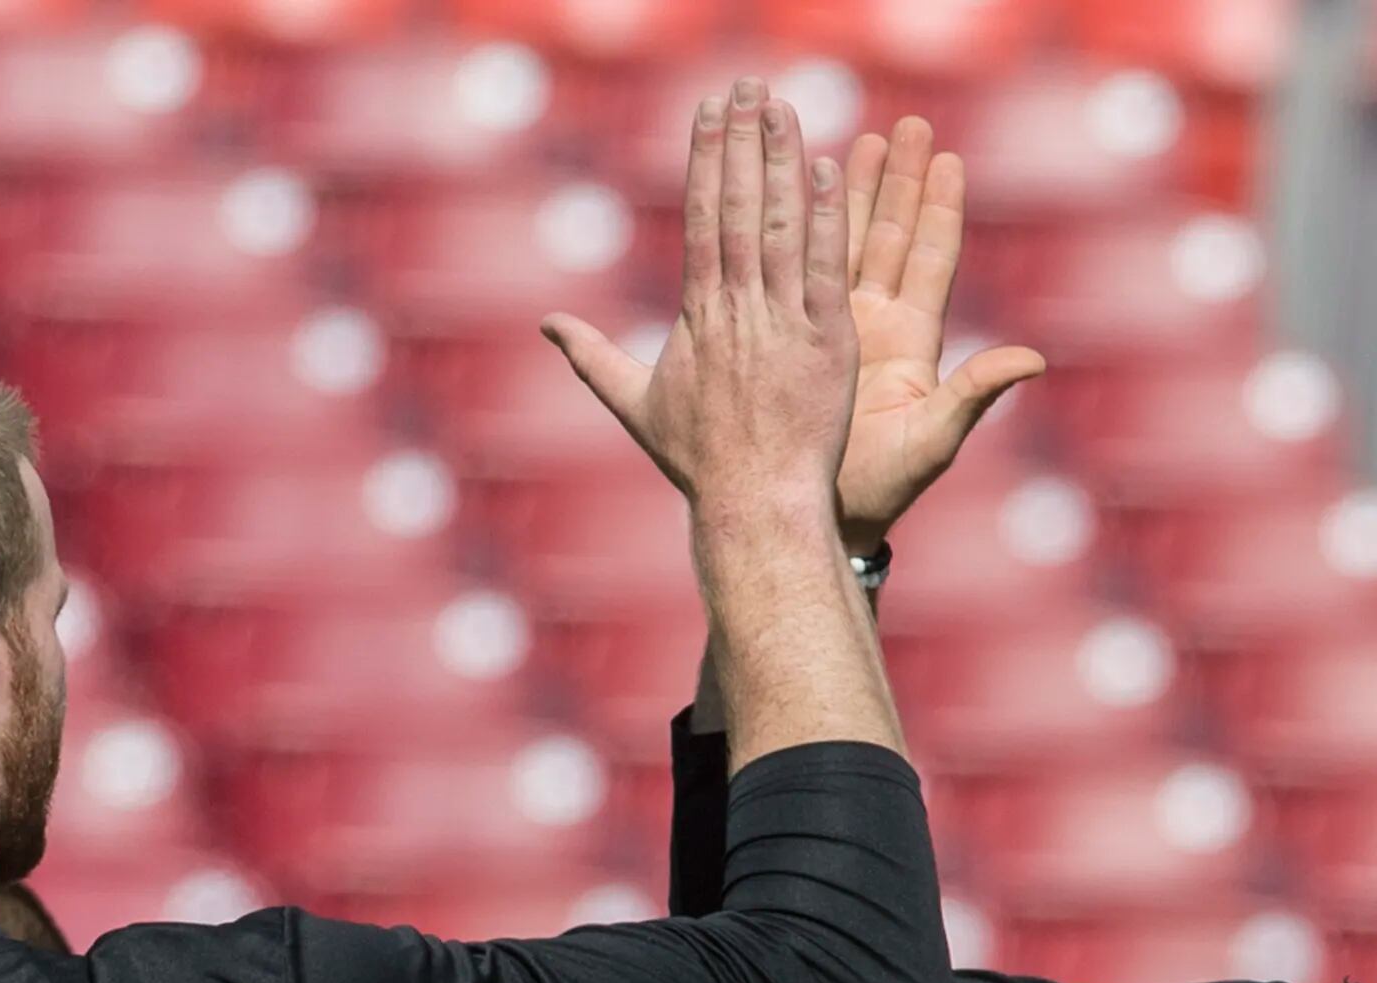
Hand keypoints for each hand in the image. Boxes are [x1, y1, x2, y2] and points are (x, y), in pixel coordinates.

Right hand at [543, 80, 854, 524]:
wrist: (754, 505)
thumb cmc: (700, 462)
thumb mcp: (637, 405)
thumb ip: (594, 358)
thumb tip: (549, 326)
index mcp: (698, 315)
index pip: (702, 219)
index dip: (707, 160)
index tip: (710, 111)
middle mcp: (737, 310)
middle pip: (738, 208)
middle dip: (741, 141)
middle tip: (746, 84)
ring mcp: (782, 324)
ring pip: (781, 229)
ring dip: (781, 163)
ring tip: (782, 107)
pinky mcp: (826, 344)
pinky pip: (827, 271)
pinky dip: (826, 222)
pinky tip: (828, 171)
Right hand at [835, 118, 1044, 553]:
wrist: (819, 515)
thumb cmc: (882, 490)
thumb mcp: (933, 439)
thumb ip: (976, 394)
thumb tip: (1033, 359)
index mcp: (913, 344)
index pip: (931, 262)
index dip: (939, 211)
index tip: (949, 161)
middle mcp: (880, 327)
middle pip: (894, 237)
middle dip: (902, 181)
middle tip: (911, 125)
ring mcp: (839, 330)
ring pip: (849, 244)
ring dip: (856, 192)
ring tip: (863, 138)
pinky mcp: (803, 338)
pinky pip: (805, 274)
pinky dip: (806, 231)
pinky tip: (802, 190)